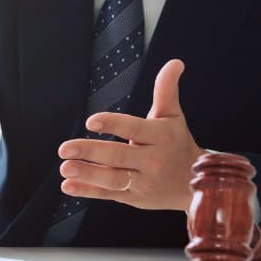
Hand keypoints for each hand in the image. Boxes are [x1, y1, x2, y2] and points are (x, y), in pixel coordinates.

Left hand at [58, 59, 206, 211]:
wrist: (196, 184)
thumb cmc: (177, 143)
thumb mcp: (173, 116)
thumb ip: (166, 90)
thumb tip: (175, 62)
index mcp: (159, 137)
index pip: (134, 129)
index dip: (113, 124)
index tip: (91, 121)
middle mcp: (151, 161)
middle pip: (118, 157)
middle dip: (91, 152)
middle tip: (64, 148)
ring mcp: (142, 182)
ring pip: (113, 180)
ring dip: (88, 175)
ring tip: (64, 168)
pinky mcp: (133, 198)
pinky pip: (108, 195)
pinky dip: (88, 192)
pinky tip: (67, 186)